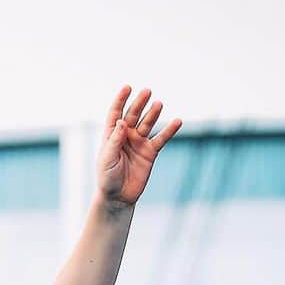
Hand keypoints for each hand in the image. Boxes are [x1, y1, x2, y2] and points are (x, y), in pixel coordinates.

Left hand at [96, 87, 181, 206]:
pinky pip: (161, 138)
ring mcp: (139, 142)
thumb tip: (122, 122)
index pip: (116, 113)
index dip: (121, 100)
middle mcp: (126, 136)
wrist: (118, 197)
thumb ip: (115, 141)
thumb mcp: (107, 159)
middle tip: (147, 91)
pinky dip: (169, 130)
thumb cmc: (107, 178)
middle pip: (133, 115)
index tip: (127, 87)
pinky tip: (178, 121)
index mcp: (111, 135)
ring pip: (148, 123)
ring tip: (158, 104)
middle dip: (139, 103)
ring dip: (153, 113)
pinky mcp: (150, 152)